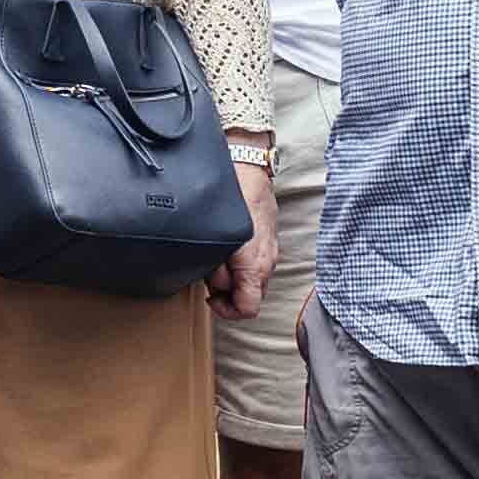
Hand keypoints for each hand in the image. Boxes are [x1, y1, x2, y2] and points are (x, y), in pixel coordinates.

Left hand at [214, 135, 275, 317]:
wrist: (248, 168)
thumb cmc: (233, 199)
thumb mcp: (217, 240)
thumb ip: (214, 268)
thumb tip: (214, 286)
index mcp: (255, 266)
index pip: (247, 309)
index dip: (226, 310)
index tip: (210, 298)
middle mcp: (266, 263)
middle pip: (249, 298)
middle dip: (227, 293)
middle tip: (208, 276)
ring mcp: (270, 252)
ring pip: (251, 281)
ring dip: (232, 277)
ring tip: (216, 258)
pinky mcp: (267, 241)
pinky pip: (254, 264)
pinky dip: (239, 264)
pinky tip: (226, 249)